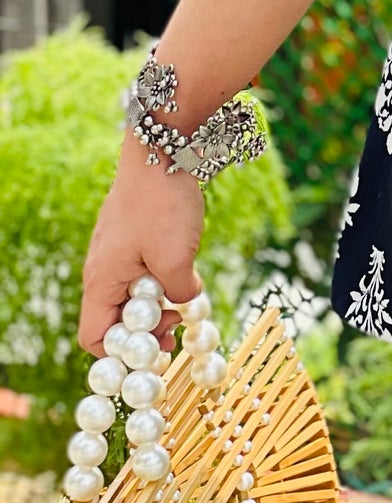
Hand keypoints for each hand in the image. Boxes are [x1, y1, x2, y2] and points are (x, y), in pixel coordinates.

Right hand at [77, 133, 206, 358]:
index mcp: (101, 281)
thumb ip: (181, 293)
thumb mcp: (177, 259)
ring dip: (158, 301)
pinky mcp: (133, 236)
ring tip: (186, 296)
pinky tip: (185, 266)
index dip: (122, 352)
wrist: (162, 150)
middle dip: (146, 328)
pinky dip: (162, 277)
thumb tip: (187, 304)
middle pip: (115, 318)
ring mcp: (116, 251)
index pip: (94, 337)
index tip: (157, 348)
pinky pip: (143, 270)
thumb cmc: (162, 205)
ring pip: (133, 293)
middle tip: (178, 325)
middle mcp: (102, 269)